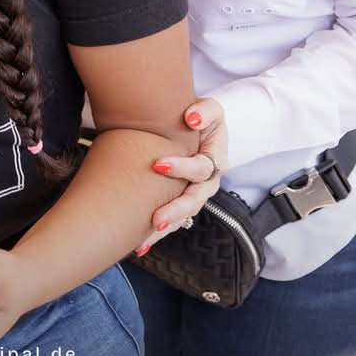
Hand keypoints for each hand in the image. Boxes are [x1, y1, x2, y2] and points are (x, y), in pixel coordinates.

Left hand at [137, 98, 227, 255]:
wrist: (197, 130)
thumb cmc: (201, 119)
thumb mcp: (211, 109)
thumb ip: (205, 111)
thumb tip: (191, 119)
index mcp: (215, 161)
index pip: (200, 168)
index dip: (181, 168)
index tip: (157, 164)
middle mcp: (206, 183)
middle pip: (194, 201)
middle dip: (175, 210)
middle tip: (156, 219)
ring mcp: (195, 195)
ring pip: (182, 217)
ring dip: (164, 230)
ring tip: (143, 241)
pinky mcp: (181, 202)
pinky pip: (172, 222)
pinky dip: (156, 235)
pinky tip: (140, 246)